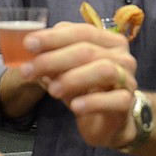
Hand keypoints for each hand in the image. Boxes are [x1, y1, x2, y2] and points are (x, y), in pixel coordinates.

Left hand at [22, 22, 137, 147]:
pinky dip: (92, 102)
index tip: (28, 44)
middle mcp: (122, 56)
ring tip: (51, 90)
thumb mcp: (65, 72)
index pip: (81, 32)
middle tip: (28, 71)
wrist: (108, 122)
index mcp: (108, 41)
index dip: (53, 37)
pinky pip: (114, 99)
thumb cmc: (86, 90)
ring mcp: (128, 78)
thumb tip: (29, 51)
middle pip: (87, 50)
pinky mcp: (127, 102)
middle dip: (53, 59)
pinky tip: (75, 107)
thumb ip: (52, 59)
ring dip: (73, 78)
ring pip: (103, 70)